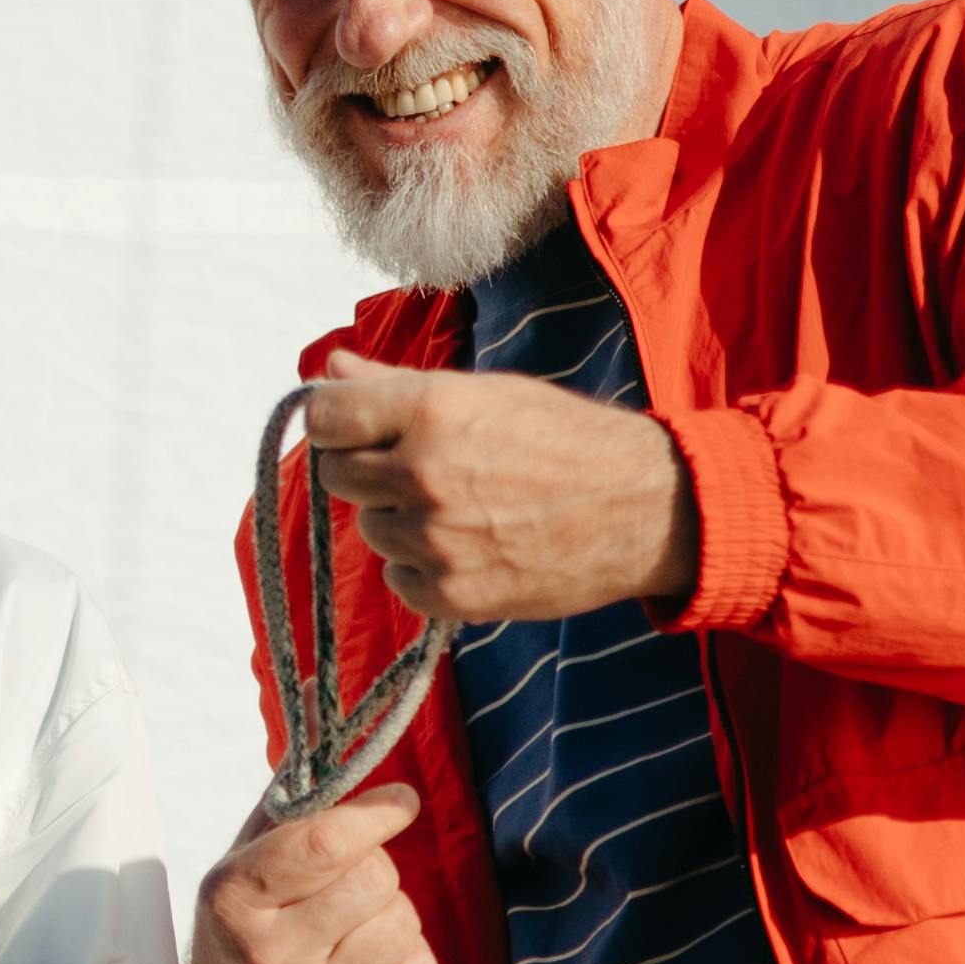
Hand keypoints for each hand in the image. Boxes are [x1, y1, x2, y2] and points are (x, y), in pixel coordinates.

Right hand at [190, 789, 428, 963]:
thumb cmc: (252, 929)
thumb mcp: (244, 866)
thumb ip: (289, 810)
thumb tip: (338, 743)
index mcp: (234, 902)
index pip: (323, 844)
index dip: (374, 815)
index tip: (400, 801)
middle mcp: (268, 958)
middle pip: (376, 878)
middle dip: (374, 868)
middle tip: (347, 885)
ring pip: (404, 921)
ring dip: (392, 913)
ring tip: (353, 930)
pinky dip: (407, 958)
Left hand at [304, 357, 698, 626]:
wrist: (640, 509)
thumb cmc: (563, 439)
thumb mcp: (485, 393)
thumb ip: (396, 385)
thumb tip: (330, 368)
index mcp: (430, 410)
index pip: (324, 417)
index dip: (336, 422)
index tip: (356, 429)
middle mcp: (424, 473)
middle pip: (337, 476)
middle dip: (368, 470)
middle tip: (421, 468)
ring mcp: (436, 539)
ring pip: (371, 529)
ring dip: (400, 520)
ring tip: (462, 508)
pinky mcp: (452, 594)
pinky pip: (399, 579)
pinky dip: (422, 568)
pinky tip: (470, 547)